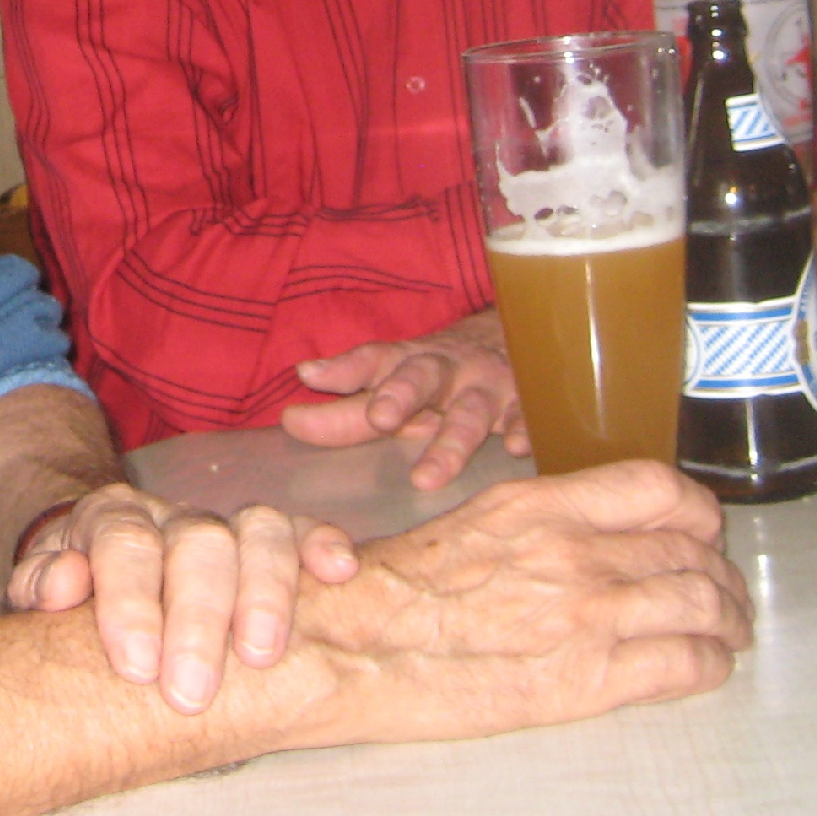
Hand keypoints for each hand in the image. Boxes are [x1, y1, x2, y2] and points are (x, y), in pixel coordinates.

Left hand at [5, 484, 357, 715]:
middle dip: (198, 618)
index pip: (123, 543)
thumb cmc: (75, 593)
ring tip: (260, 654)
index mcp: (110, 520)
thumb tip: (62, 585)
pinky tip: (338, 573)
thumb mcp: (41, 587)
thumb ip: (41, 583)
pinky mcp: (267, 540)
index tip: (136, 667)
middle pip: (197, 543)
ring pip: (257, 531)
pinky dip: (321, 543)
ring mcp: (223, 526)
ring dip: (264, 591)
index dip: (130, 602)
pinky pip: (301, 529)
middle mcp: (172, 517)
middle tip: (191, 691)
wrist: (95, 557)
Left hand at [282, 310, 530, 489]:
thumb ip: (344, 410)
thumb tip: (289, 420)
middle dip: (399, 394)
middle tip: (380, 418)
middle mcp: (445, 371)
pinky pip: (527, 418)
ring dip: (450, 441)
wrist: (516, 337)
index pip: (370, 360)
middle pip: (420, 377)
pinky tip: (516, 448)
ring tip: (427, 477)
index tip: (309, 376)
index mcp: (407, 363)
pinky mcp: (526, 406)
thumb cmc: (441, 375)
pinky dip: (524, 430)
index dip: (342, 369)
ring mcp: (487, 388)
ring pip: (468, 412)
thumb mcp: (395, 387)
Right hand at [300, 460, 752, 746]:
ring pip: (702, 605)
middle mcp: (575, 553)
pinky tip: (705, 666)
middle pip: (691, 551)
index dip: (697, 509)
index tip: (703, 528)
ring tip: (728, 630)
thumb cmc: (402, 588)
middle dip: (721, 573)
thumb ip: (543, 524)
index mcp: (544, 506)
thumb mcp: (477, 524)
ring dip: (728, 619)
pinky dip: (710, 665)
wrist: (358, 645)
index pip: (658, 489)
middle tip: (724, 591)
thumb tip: (589, 533)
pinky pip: (684, 665)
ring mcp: (586, 616)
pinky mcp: (588, 682)